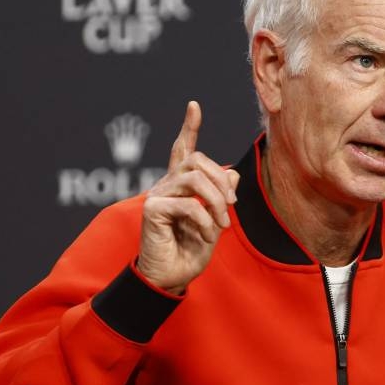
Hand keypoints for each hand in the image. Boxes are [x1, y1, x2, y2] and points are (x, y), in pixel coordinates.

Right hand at [137, 101, 239, 293]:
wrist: (171, 277)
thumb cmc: (190, 250)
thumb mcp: (215, 222)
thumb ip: (221, 197)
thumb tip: (232, 174)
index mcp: (180, 186)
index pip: (183, 150)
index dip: (189, 128)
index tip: (194, 106)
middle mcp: (166, 185)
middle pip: (197, 160)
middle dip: (221, 181)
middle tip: (230, 207)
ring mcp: (157, 195)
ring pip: (194, 178)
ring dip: (216, 201)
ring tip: (221, 224)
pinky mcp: (152, 209)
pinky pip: (188, 204)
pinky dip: (204, 220)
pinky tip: (206, 236)